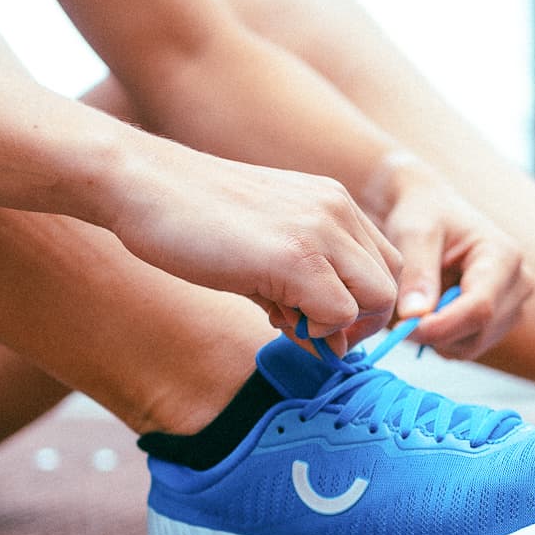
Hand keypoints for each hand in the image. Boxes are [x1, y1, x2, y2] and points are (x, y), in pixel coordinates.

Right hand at [106, 132, 400, 349]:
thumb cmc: (189, 219)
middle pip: (393, 284)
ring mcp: (320, 230)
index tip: (315, 316)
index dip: (360, 303)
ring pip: (378, 299)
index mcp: (332, 201)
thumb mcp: (261, 252)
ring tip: (286, 318)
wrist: (141, 184)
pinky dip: (316, 330)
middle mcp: (337, 210)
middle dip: (360, 321)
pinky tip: (273, 316)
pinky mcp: (296, 257)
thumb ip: (302, 294)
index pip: (387, 264)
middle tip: (308, 327)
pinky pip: (339, 313)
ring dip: (340, 325)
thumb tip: (334, 349)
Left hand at [366, 152, 533, 358]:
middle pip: (479, 331)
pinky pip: (468, 348)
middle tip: (400, 318)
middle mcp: (520, 283)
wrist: (433, 214)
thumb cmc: (425, 215)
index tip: (403, 328)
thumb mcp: (415, 233)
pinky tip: (430, 313)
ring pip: (473, 345)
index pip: (480, 307)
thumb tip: (415, 315)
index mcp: (504, 256)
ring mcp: (514, 306)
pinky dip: (443, 340)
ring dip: (438, 338)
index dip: (442, 326)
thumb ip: (417, 272)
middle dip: (435, 333)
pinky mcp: (500, 322)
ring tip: (417, 307)